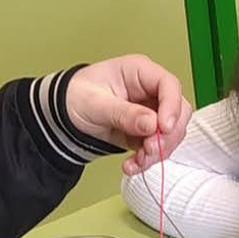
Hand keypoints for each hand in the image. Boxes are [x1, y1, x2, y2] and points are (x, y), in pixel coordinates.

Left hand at [66, 55, 194, 174]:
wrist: (60, 116)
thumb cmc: (74, 97)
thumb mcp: (95, 104)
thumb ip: (124, 113)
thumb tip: (151, 123)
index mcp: (139, 72)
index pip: (169, 85)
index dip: (172, 106)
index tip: (164, 128)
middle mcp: (149, 91)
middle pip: (178, 111)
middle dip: (167, 135)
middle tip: (150, 149)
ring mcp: (149, 112)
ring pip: (171, 133)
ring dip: (157, 151)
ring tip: (137, 161)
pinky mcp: (145, 131)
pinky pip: (157, 147)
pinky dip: (147, 160)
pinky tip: (132, 165)